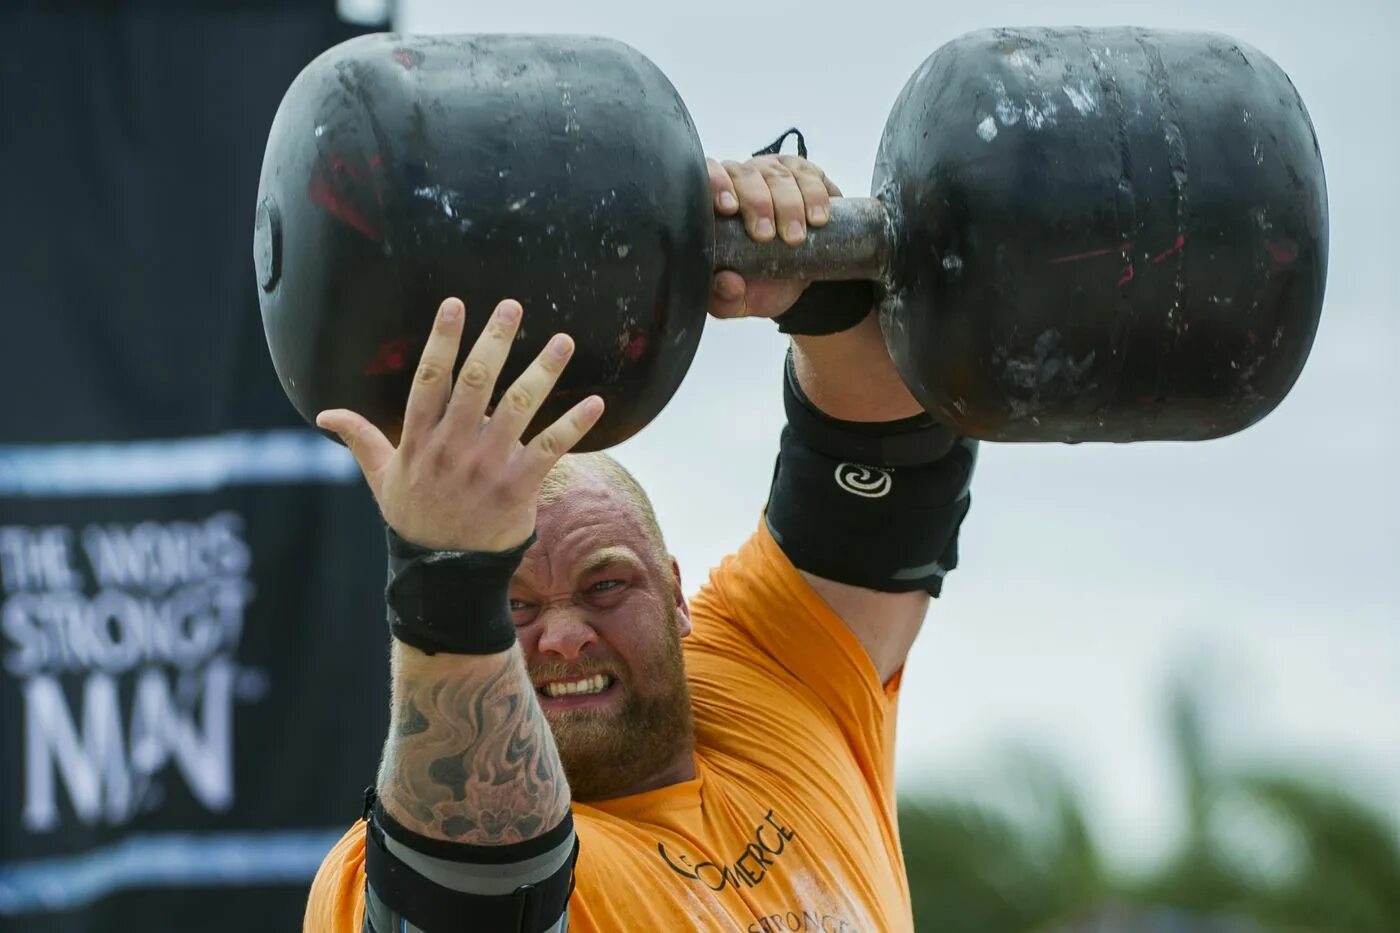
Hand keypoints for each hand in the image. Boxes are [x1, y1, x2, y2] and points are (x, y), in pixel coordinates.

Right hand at [316, 298, 604, 551]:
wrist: (444, 574)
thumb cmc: (415, 519)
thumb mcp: (381, 479)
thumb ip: (360, 439)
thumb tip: (324, 415)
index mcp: (419, 441)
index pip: (430, 380)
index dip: (442, 341)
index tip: (454, 305)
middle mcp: (453, 449)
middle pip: (476, 383)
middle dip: (495, 341)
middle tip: (512, 307)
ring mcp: (487, 468)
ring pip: (518, 408)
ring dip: (543, 371)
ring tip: (563, 341)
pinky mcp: (518, 488)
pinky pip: (551, 449)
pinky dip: (575, 425)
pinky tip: (596, 402)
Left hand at [706, 155, 841, 319]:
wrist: (798, 280)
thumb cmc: (759, 283)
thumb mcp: (740, 300)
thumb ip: (726, 299)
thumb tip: (727, 282)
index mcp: (716, 204)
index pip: (708, 177)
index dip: (717, 184)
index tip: (728, 208)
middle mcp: (742, 180)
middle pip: (746, 175)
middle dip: (758, 204)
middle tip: (767, 236)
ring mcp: (774, 173)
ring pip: (779, 175)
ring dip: (789, 205)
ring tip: (796, 237)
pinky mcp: (805, 174)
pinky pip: (810, 175)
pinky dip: (815, 196)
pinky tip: (818, 218)